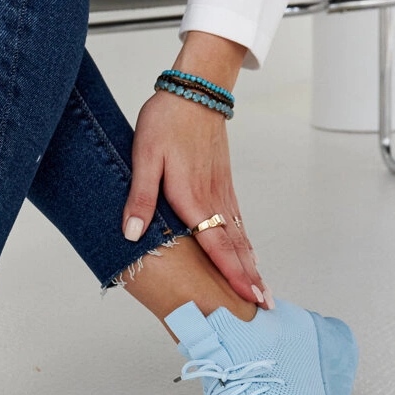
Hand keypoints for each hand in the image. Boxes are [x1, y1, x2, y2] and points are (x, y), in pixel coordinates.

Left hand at [121, 33, 270, 308]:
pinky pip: (238, 222)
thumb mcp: (144, 157)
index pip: (217, 245)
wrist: (195, 89)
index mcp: (194, 197)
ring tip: (261, 289)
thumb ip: (141, 197)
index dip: (231, 273)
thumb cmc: (167, 120)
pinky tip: (248, 254)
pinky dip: (247, 244)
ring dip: (251, 265)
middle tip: (264, 305)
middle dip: (250, 278)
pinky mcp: (224, 184)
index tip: (246, 296)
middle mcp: (214, 199)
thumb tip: (131, 234)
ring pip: (241, 236)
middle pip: (236, 247)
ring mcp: (223, 192)